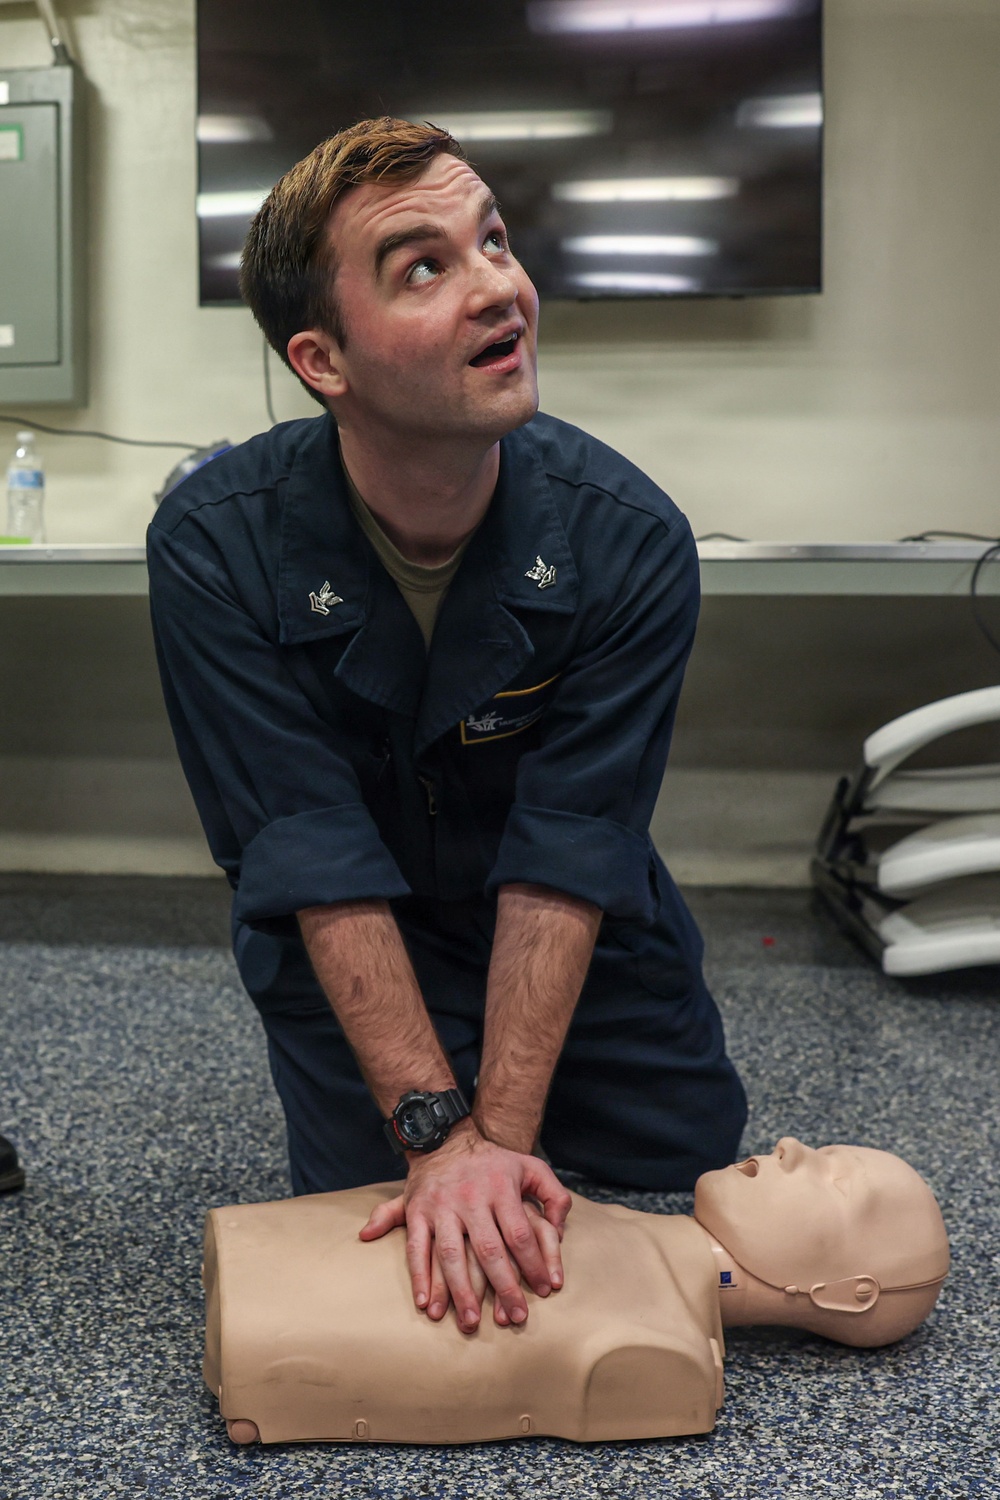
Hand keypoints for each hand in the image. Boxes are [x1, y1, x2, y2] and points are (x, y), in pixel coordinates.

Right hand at [359, 1120, 571, 1331]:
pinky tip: (426, 1303)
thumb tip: (561, 1233)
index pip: (520, 1234)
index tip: (545, 1290)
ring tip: (470, 1322)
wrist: (446, 1140)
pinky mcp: (417, 1211)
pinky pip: (417, 1248)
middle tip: (515, 1318)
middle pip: (489, 1250)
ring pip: (451, 1254)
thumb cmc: (494, 1163)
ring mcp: (442, 1206)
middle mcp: (471, 1198)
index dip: (534, 1264)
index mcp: (501, 1189)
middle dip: (504, 1288)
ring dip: (460, 1291)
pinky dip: (419, 1277)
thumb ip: (555, 1197)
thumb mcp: (531, 1167)